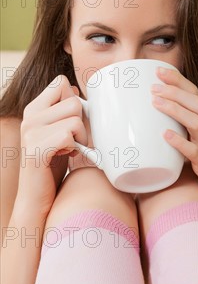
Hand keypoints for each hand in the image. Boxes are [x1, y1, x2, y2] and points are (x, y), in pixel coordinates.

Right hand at [18, 75, 87, 216]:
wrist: (38, 200)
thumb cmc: (52, 166)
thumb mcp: (59, 133)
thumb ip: (63, 112)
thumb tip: (75, 89)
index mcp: (34, 109)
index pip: (61, 83)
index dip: (75, 101)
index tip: (71, 123)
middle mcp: (29, 117)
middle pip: (73, 101)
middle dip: (81, 123)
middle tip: (73, 141)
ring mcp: (31, 132)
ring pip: (75, 118)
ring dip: (81, 137)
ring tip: (70, 149)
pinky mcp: (37, 148)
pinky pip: (69, 134)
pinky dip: (75, 147)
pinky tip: (65, 156)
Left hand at [151, 66, 197, 207]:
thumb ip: (182, 129)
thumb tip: (154, 122)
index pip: (193, 94)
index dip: (177, 80)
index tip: (158, 69)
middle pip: (195, 102)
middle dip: (174, 90)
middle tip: (153, 85)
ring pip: (195, 121)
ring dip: (175, 110)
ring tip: (155, 103)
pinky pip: (193, 151)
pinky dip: (179, 142)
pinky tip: (165, 136)